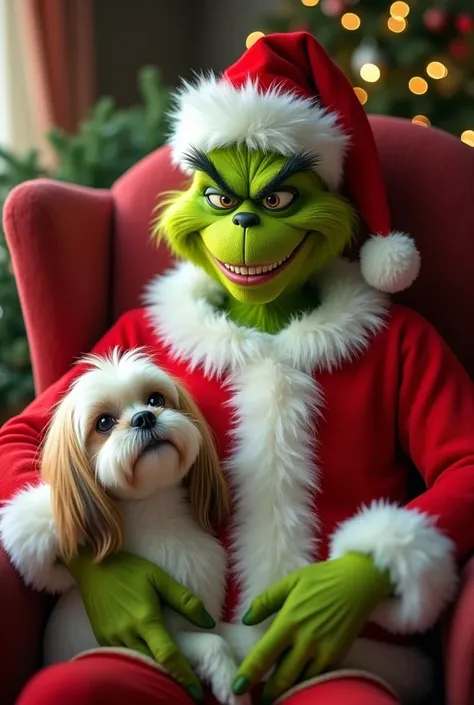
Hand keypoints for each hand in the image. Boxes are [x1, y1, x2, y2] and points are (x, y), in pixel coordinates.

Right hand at [67, 547, 215, 701]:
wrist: (93, 567)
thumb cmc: (129, 570)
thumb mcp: (159, 577)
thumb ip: (185, 600)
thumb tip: (209, 622)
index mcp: (145, 619)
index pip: (168, 655)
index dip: (184, 675)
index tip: (196, 692)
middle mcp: (127, 634)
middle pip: (153, 666)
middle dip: (171, 680)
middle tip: (187, 689)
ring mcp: (112, 640)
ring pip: (137, 665)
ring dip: (154, 675)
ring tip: (171, 680)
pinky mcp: (103, 640)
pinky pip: (123, 659)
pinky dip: (138, 666)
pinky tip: (149, 665)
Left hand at [232, 553, 392, 703]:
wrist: (359, 582)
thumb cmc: (322, 579)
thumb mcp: (291, 582)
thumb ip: (266, 601)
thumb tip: (246, 620)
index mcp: (290, 621)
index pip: (264, 655)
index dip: (249, 674)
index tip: (237, 687)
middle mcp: (306, 641)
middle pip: (282, 678)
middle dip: (267, 694)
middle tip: (256, 700)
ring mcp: (324, 651)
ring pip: (301, 682)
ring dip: (287, 692)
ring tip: (275, 696)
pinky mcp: (338, 656)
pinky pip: (318, 677)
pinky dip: (306, 683)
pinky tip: (298, 685)